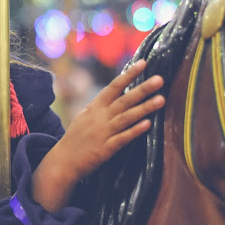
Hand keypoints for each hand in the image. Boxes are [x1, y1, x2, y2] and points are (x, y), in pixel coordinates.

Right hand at [32, 60, 163, 211]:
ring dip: (144, 108)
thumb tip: (116, 95)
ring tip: (161, 99)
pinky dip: (134, 131)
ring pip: (126, 117)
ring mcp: (102, 132)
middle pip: (124, 100)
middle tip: (160, 79)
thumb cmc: (75, 139)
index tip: (143, 63)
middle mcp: (99, 117)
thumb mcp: (85, 117)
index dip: (129, 75)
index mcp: (94, 107)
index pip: (114, 87)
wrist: (62, 161)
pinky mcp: (105, 149)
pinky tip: (148, 125)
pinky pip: (122, 138)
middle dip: (142, 89)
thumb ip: (101, 107)